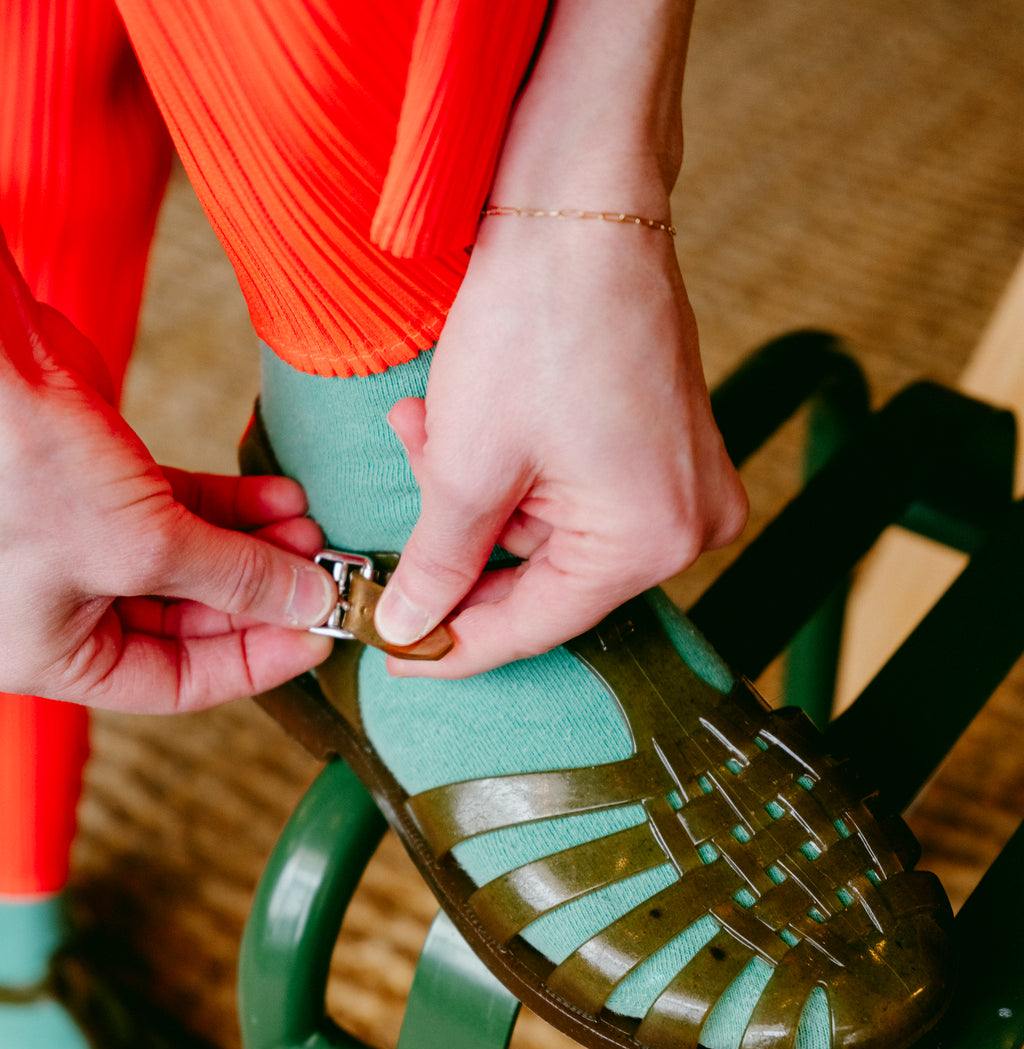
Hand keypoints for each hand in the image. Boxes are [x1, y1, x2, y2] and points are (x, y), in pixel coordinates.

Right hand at [0, 232, 334, 711]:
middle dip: (260, 595)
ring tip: (310, 529)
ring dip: (255, 548)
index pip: (176, 683)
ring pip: (191, 563)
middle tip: (322, 575)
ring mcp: (84, 546)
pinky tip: (281, 497)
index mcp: (54, 653)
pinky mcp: (101, 485)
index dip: (254, 662)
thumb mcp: (143, 546)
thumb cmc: (22, 468)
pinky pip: (179, 513)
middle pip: (191, 623)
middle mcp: (66, 608)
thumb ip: (235, 580)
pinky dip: (230, 507)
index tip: (318, 638)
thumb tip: (311, 604)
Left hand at [375, 216, 746, 677]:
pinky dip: (510, 462)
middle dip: (458, 535)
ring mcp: (684, 481)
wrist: (579, 198)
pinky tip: (464, 411)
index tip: (395, 656)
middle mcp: (687, 524)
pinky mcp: (667, 444)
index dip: (453, 646)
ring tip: (427, 423)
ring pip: (547, 527)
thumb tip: (408, 631)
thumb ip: (439, 565)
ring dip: (475, 487)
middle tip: (402, 494)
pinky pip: (573, 487)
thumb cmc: (535, 322)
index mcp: (650, 541)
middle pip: (541, 575)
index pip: (535, 626)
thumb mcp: (469, 464)